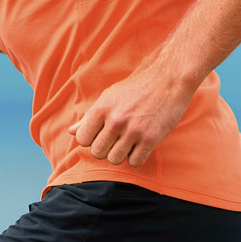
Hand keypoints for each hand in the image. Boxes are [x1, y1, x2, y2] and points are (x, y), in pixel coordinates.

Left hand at [68, 67, 196, 166]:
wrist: (169, 80)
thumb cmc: (136, 87)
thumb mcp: (109, 96)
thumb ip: (89, 116)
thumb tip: (71, 132)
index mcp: (102, 108)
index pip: (82, 139)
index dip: (90, 139)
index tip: (101, 134)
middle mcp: (116, 120)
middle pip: (97, 153)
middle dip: (104, 149)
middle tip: (115, 139)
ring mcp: (133, 131)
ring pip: (114, 160)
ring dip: (120, 154)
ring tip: (127, 142)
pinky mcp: (151, 139)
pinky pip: (135, 162)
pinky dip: (136, 157)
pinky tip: (140, 146)